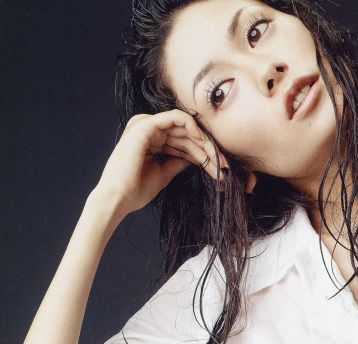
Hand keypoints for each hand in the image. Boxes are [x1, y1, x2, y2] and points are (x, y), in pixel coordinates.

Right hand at [93, 108, 251, 215]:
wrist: (118, 198)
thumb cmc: (136, 189)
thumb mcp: (164, 172)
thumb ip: (179, 161)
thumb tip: (195, 157)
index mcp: (149, 139)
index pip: (182, 141)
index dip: (203, 153)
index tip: (219, 168)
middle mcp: (147, 129)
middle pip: (186, 134)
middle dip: (207, 149)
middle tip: (224, 166)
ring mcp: (145, 125)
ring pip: (185, 127)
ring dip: (204, 142)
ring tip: (218, 160)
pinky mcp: (145, 125)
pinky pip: (176, 117)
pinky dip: (193, 127)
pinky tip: (204, 141)